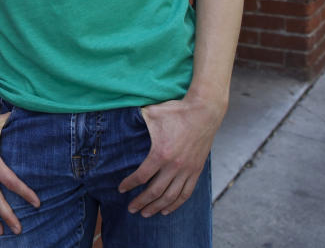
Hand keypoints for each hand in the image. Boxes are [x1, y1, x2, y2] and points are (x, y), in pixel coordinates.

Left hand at [117, 95, 225, 216]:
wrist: (204, 112)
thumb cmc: (176, 111)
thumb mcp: (151, 113)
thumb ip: (136, 119)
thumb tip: (120, 118)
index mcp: (161, 153)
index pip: (142, 176)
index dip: (129, 184)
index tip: (121, 189)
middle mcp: (174, 166)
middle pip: (155, 191)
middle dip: (141, 202)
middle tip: (131, 209)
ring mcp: (187, 170)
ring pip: (170, 196)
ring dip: (156, 207)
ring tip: (145, 213)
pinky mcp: (196, 171)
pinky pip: (186, 193)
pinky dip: (175, 204)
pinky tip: (166, 210)